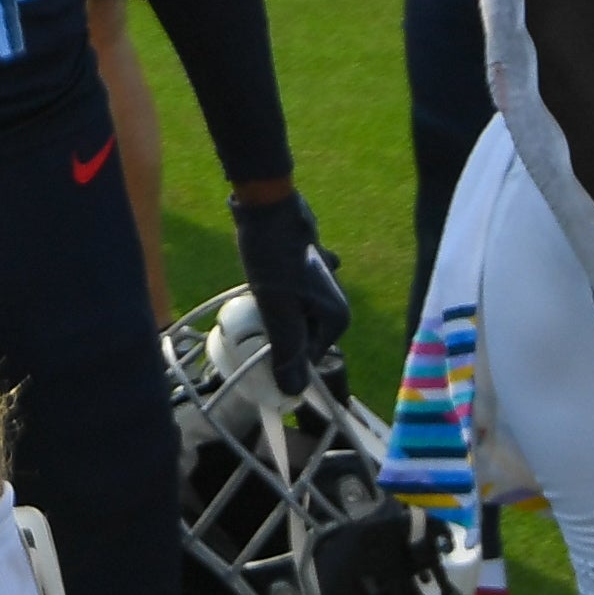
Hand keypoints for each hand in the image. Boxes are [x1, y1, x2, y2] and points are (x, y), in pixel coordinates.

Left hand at [231, 188, 348, 393]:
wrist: (268, 203)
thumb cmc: (274, 256)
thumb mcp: (277, 309)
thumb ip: (287, 350)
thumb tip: (292, 391)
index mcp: (337, 318)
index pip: (307, 358)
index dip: (281, 357)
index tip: (258, 345)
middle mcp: (335, 302)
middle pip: (300, 336)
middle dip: (277, 331)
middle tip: (257, 314)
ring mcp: (322, 284)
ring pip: (292, 315)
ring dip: (272, 312)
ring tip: (257, 293)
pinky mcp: (306, 269)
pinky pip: (288, 295)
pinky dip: (273, 292)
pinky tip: (261, 277)